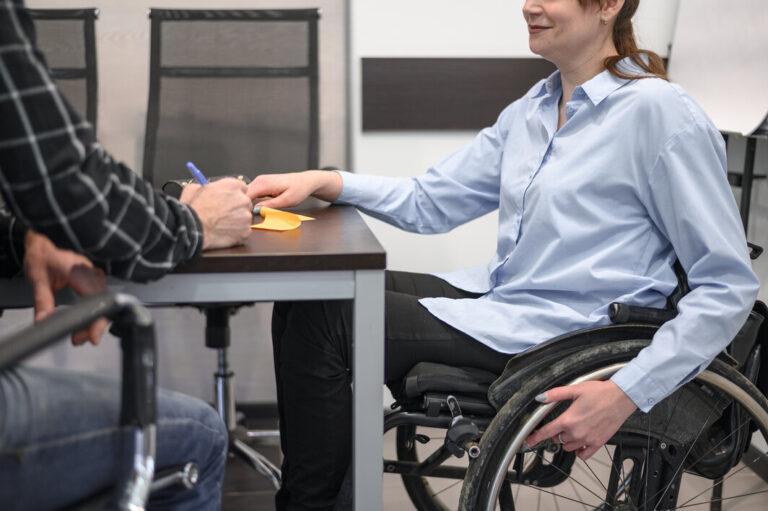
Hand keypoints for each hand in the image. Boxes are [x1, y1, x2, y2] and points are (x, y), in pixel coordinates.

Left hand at [23, 231, 107, 345]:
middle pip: (103, 305)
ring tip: (80, 333)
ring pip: (103, 303)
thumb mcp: (37, 277)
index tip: (93, 336)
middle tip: (78, 339)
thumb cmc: (43, 253)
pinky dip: (95, 311)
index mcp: (80, 271)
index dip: (97, 320)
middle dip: (93, 326)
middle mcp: (92, 273)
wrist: (45, 239)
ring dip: (94, 320)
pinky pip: (101, 298)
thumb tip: (43, 321)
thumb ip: (42, 301)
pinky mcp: (95, 278)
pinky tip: (85, 321)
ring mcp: (96, 275)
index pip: (96, 301)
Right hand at [180, 178, 252, 249]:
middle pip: (245, 202)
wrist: (193, 228)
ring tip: (222, 223)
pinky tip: (225, 231)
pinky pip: (244, 230)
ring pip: (245, 217)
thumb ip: (204, 186)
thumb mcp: (194, 189)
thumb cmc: (193, 210)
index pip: (242, 187)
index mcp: (232, 186)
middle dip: (237, 207)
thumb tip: (204, 187)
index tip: (229, 199)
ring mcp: (245, 216)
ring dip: (237, 220)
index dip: (233, 194)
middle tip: (224, 213)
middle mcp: (242, 199)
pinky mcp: (246, 230)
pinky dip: (237, 232)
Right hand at [246, 170, 342, 208]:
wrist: (306, 181)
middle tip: (250, 217)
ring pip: (247, 195)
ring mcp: (260, 181)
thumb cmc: (299, 190)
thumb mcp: (287, 201)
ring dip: (248, 204)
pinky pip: (252, 194)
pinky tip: (258, 207)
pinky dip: (252, 201)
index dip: (244, 207)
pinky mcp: (262, 184)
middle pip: (243, 195)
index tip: (248, 217)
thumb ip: (270, 206)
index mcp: (264, 184)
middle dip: (244, 206)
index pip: (245, 196)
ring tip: (254, 212)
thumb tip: (256, 210)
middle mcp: (259, 180)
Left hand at [524, 380, 636, 459]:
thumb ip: (555, 394)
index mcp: (568, 419)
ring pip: (568, 447)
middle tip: (563, 422)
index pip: (546, 432)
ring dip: (567, 440)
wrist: (620, 398)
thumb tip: (540, 398)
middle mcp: (576, 432)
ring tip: (573, 429)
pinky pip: (583, 455)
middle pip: (558, 439)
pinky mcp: (598, 443)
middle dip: (557, 432)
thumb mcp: (574, 389)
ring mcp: (587, 439)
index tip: (529, 442)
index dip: (535, 437)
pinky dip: (579, 451)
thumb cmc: (600, 393)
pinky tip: (580, 442)